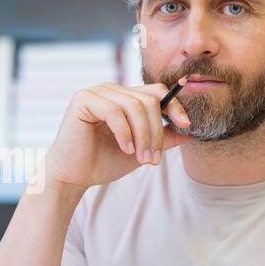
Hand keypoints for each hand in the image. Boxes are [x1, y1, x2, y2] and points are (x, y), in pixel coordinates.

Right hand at [40, 81, 194, 191]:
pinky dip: (124, 132)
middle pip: (149, 100)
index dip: (175, 106)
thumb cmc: (103, 161)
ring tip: (141, 158)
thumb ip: (163, 139)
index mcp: (124, 97)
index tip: (186, 126)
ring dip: (143, 135)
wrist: (73, 175)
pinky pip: (115, 111)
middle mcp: (111, 89)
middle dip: (156, 131)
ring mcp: (97, 92)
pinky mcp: (83, 100)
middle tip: (153, 158)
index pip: (157, 92)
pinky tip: (125, 148)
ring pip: (135, 106)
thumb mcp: (141, 150)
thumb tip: (190, 134)